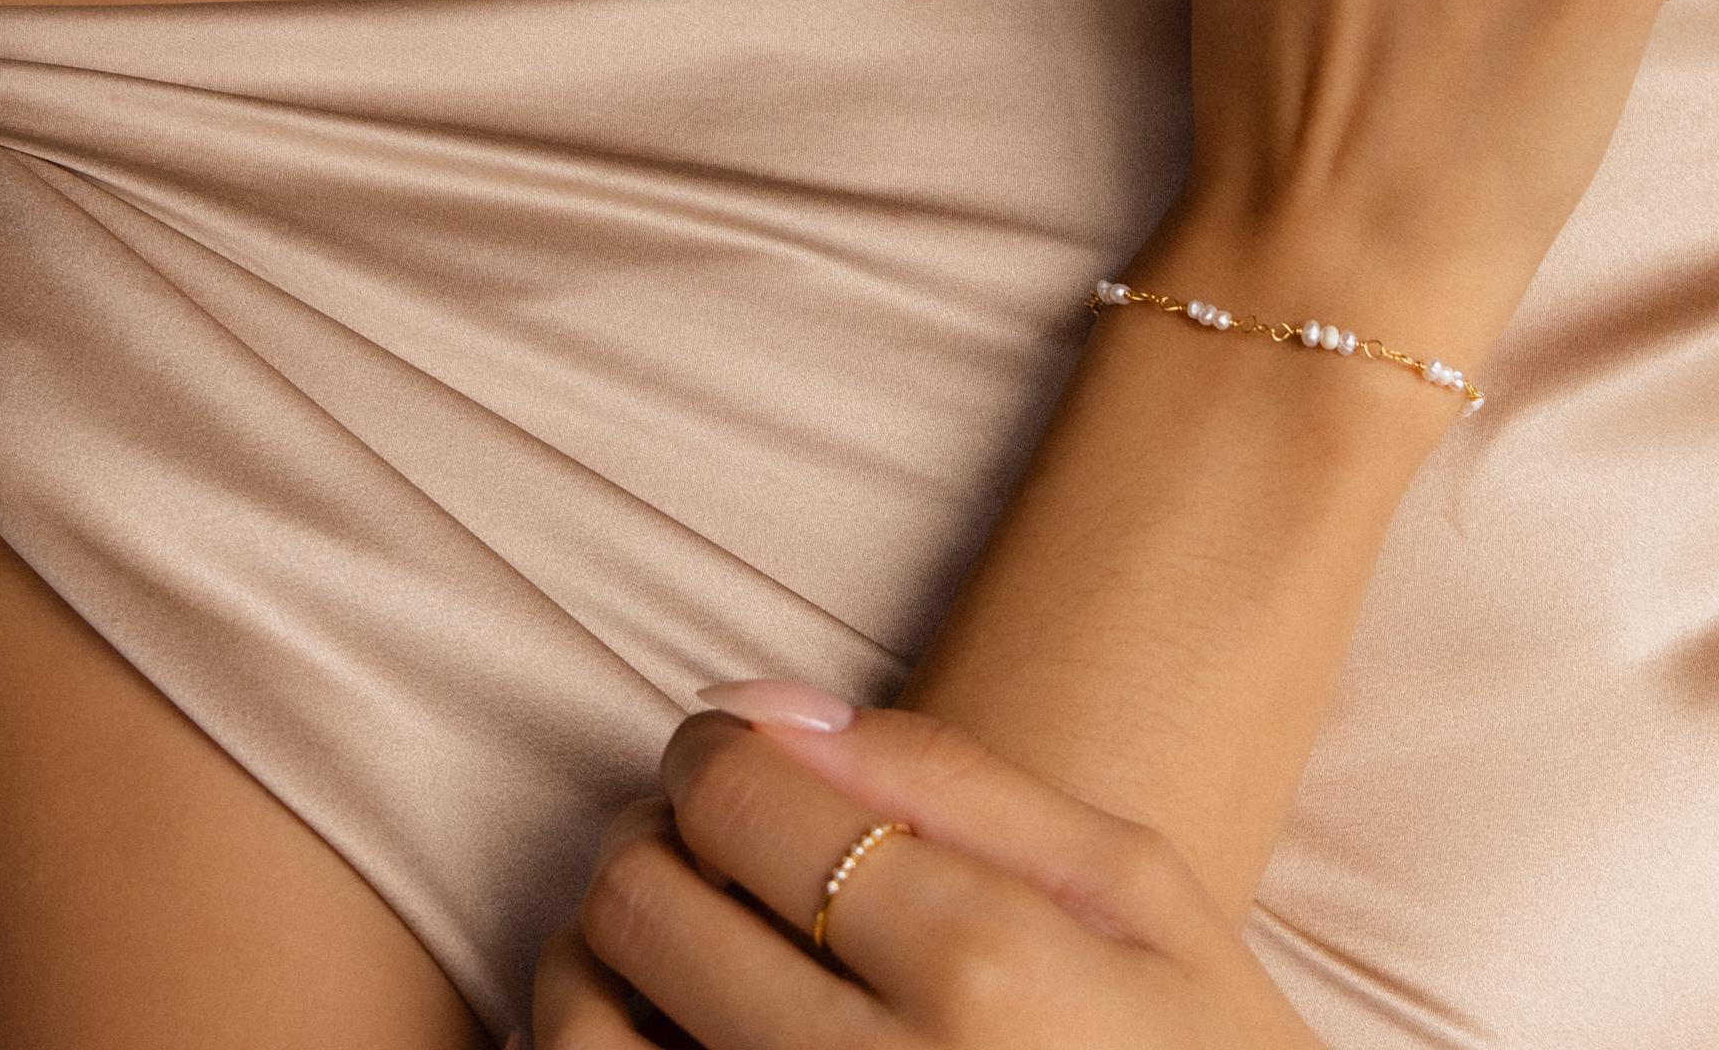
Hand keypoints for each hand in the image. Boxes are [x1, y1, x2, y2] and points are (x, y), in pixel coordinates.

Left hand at [531, 692, 1323, 1048]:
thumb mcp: (1139, 897)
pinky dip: (605, 1048)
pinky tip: (679, 1033)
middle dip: (658, 835)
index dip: (712, 749)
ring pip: (579, 1025)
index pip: (739, 795)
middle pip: (643, 899)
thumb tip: (766, 703)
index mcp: (979, 967)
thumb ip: (954, 778)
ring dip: (602, 951)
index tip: (738, 756)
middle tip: (718, 839)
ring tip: (683, 937)